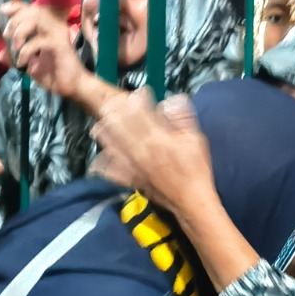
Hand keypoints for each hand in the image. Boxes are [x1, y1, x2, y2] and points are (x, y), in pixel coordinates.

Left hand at [5, 3, 87, 98]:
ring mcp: (58, 34)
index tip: (3, 10)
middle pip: (33, 10)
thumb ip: (15, 58)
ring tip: (15, 47)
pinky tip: (22, 62)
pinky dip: (26, 51)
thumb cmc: (53, 74)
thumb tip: (1, 54)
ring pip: (37, 19)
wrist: (72, 86)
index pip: (32, 9)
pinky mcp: (60, 45)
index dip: (17, 6)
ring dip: (20, 32)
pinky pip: (39, 41)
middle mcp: (54, 26)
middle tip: (7, 35)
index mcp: (47, 27)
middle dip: (15, 21)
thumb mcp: (29, 65)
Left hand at [92, 91, 216, 216]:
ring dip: (104, 131)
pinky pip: (109, 169)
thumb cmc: (195, 170)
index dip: (136, 100)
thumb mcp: (195, 140)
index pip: (138, 114)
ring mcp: (131, 166)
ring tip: (100, 122)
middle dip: (113, 111)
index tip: (138, 93)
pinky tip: (99, 156)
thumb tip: (172, 100)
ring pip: (109, 144)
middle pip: (118, 126)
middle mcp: (139, 150)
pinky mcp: (128, 179)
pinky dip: (102, 161)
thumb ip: (182, 119)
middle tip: (111, 101)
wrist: (190, 203)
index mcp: (156, 139)